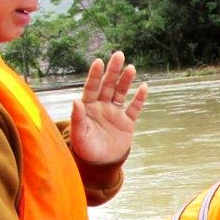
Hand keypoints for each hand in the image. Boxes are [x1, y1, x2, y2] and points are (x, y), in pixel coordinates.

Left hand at [70, 51, 147, 166]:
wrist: (100, 164)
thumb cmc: (85, 148)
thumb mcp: (78, 134)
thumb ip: (77, 118)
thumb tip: (75, 101)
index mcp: (88, 106)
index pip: (91, 87)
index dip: (95, 75)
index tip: (98, 62)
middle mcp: (102, 106)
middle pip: (108, 85)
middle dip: (113, 71)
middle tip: (119, 55)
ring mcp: (115, 113)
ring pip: (121, 92)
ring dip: (126, 81)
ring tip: (131, 68)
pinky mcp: (127, 122)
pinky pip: (134, 108)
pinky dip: (139, 98)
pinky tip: (144, 87)